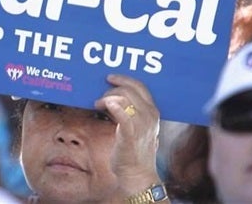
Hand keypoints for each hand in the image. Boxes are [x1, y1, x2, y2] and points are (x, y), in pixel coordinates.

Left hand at [94, 75, 161, 198]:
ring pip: (123, 99)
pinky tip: (105, 104)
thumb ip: (130, 112)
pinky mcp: (130, 135)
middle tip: (99, 99)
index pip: (140, 86)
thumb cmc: (133, 151)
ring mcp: (142, 125)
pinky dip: (114, 106)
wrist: (137, 174)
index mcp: (153, 112)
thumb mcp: (137, 127)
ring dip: (106, 98)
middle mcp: (150, 116)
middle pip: (129, 91)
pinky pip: (123, 115)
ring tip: (98, 105)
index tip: (110, 78)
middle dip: (111, 90)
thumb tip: (112, 98)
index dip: (124, 79)